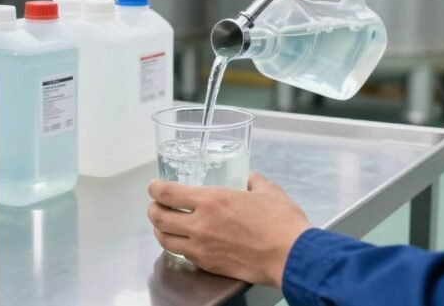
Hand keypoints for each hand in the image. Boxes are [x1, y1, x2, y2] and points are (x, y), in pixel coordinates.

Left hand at [147, 173, 311, 287]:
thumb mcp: (267, 190)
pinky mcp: (209, 265)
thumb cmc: (281, 222)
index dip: (155, 188)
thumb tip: (248, 178)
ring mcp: (202, 248)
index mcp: (211, 201)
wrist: (291, 256)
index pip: (167, 194)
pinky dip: (178, 246)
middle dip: (152, 209)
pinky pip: (183, 255)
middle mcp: (200, 225)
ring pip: (165, 240)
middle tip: (155, 205)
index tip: (154, 186)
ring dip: (160, 230)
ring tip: (164, 225)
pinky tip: (184, 242)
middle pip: (159, 218)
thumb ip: (253, 180)